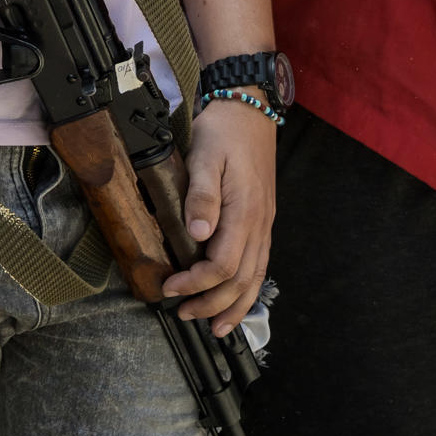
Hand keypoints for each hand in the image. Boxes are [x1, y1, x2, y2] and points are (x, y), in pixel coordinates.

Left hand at [161, 96, 276, 335]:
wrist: (250, 108)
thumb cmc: (224, 131)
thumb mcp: (206, 156)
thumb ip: (202, 195)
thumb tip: (198, 233)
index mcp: (245, 212)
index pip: (223, 264)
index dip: (197, 283)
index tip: (170, 287)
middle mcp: (260, 223)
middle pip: (242, 279)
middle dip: (213, 303)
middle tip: (184, 314)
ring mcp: (264, 223)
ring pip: (256, 277)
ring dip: (235, 305)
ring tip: (215, 326)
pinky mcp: (262, 220)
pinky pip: (260, 264)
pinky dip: (249, 289)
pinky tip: (237, 299)